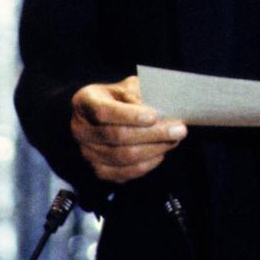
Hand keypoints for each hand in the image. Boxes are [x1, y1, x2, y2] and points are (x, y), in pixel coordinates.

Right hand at [70, 74, 186, 184]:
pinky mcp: (99, 170)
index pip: (104, 112)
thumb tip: (160, 109)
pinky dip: (146, 165)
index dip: (129, 115)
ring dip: (154, 149)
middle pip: (117, 137)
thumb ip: (139, 94)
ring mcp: (87, 153)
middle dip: (153, 134)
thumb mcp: (126, 87)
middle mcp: (80, 130)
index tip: (154, 115)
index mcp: (84, 102)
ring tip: (174, 140)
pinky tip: (160, 153)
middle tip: (179, 129)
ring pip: (123, 157)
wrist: (101, 117)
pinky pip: (124, 173)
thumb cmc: (118, 98)